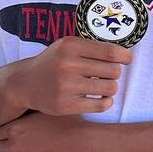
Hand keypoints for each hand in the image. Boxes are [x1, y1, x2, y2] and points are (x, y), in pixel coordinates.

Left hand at [0, 112, 97, 151]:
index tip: (17, 131)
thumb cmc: (68, 124)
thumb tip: (19, 105)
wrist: (85, 145)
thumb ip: (28, 111)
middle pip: (0, 147)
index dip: (7, 131)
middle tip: (25, 142)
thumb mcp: (45, 110)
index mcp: (15, 128)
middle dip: (10, 144)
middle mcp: (14, 146)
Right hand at [12, 35, 129, 116]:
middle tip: (108, 74)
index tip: (127, 59)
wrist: (25, 83)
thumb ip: (90, 47)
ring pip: (110, 88)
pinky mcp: (66, 105)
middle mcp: (68, 65)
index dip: (124, 56)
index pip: (109, 51)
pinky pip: (101, 105)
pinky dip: (106, 102)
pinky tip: (100, 98)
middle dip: (115, 72)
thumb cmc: (52, 62)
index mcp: (70, 46)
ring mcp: (66, 86)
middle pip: (113, 71)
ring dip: (111, 88)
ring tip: (103, 86)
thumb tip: (124, 54)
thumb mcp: (66, 46)